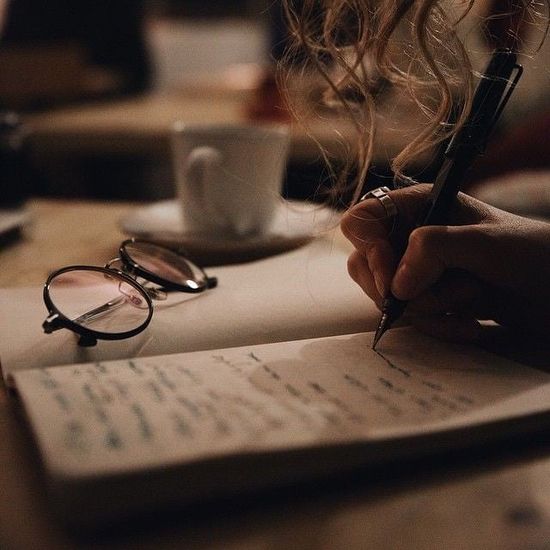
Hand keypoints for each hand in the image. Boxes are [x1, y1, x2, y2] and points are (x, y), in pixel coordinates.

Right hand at [341, 184, 549, 341]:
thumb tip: (396, 286)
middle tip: (440, 294)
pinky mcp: (430, 299)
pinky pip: (410, 318)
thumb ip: (435, 249)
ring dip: (429, 308)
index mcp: (418, 207)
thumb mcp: (484, 242)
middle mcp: (410, 237)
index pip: (361, 221)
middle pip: (364, 265)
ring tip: (471, 299)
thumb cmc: (532, 253)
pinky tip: (469, 323)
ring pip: (386, 297)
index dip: (369, 250)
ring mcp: (419, 270)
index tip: (392, 278)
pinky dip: (439, 326)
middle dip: (401, 288)